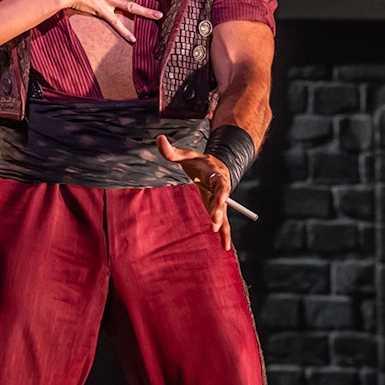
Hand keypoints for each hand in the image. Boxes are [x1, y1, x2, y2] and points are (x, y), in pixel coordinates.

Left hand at [156, 135, 233, 250]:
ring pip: (225, 213)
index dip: (221, 191)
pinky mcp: (219, 209)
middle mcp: (221, 188)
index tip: (221, 198)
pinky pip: (224, 222)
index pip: (220, 182)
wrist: (217, 166)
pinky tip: (225, 247)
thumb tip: (159, 138)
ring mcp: (221, 200)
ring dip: (223, 224)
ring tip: (220, 236)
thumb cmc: (199, 162)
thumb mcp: (187, 155)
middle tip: (215, 220)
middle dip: (219, 210)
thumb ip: (172, 150)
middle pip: (223, 200)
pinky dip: (225, 234)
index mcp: (215, 174)